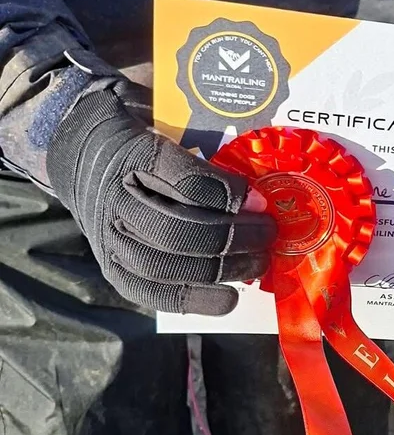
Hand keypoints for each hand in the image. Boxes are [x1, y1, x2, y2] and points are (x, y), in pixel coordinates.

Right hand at [45, 81, 275, 314]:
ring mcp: (114, 243)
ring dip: (224, 269)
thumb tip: (258, 199)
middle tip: (268, 234)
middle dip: (235, 238)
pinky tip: (230, 296)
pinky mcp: (119, 274)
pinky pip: (160, 295)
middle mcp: (118, 203)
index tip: (260, 201)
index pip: (185, 183)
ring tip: (258, 263)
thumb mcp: (168, 134)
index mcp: (134, 159)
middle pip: (181, 231)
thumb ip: (207, 162)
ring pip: (172, 267)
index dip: (229, 196)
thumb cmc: (141, 149)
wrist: (84, 163)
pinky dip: (200, 299)